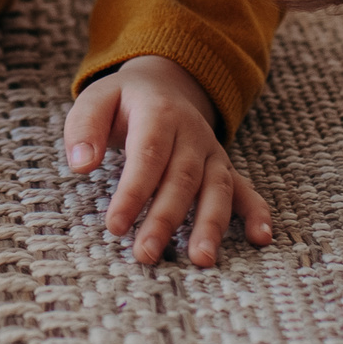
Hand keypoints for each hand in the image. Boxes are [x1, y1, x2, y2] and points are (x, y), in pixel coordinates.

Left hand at [64, 55, 271, 265]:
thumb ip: (84, 129)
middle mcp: (191, 133)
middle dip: (165, 220)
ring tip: (201, 259)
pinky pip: (245, 189)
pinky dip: (256, 212)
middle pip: (181, 179)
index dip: (133, 193)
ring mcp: (211, 152)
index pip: (148, 156)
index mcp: (158, 113)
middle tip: (146, 254)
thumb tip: (82, 165)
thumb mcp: (95, 100)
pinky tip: (260, 238)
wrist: (164, 84)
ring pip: (216, 189)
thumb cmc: (123, 102)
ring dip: (210, 225)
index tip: (116, 226)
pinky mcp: (223, 167)